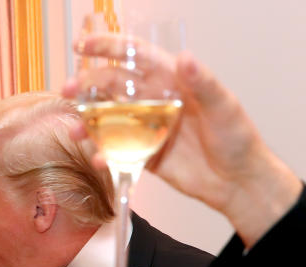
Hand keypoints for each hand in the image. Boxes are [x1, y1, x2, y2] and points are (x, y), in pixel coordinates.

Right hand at [63, 37, 301, 247]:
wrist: (237, 182)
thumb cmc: (238, 139)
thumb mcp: (224, 106)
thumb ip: (203, 82)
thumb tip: (185, 57)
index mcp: (173, 81)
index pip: (136, 56)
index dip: (110, 48)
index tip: (85, 46)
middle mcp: (155, 100)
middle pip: (113, 86)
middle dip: (87, 86)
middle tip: (68, 91)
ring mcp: (147, 127)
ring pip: (109, 119)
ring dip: (88, 122)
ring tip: (75, 130)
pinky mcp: (144, 154)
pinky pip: (116, 151)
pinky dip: (103, 155)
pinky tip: (97, 159)